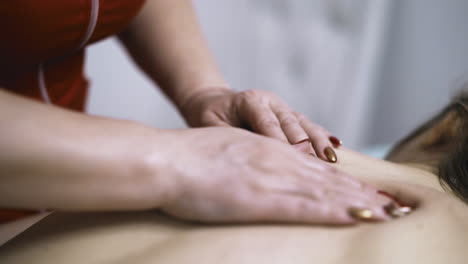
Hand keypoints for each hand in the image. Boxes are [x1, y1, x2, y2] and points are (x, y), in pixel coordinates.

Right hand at [159, 127, 391, 223]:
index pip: (316, 169)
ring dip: (358, 203)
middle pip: (329, 180)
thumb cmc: (191, 157)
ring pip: (325, 192)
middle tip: (392, 204)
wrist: (169, 159)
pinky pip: (306, 207)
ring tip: (386, 213)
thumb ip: (252, 160)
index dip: (345, 182)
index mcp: (269, 151)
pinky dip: (334, 213)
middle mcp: (278, 162)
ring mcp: (272, 179)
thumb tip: (261, 173)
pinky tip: (355, 218)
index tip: (368, 192)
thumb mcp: (229, 150)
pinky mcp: (262, 199)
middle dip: (362, 194)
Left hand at [180, 88, 341, 161]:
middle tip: (316, 163)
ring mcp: (282, 107)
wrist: (215, 102)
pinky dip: (322, 135)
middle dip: (305, 144)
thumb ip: (229, 136)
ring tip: (331, 158)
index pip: (268, 122)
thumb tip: (247, 154)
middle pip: (291, 123)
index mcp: (250, 100)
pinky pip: (308, 124)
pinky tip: (336, 145)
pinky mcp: (289, 115)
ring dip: (319, 141)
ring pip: (304, 123)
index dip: (281, 141)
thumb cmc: (210, 116)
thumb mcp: (210, 125)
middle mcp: (270, 101)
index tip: (293, 158)